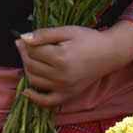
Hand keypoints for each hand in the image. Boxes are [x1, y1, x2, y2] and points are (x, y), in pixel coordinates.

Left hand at [16, 23, 132, 104]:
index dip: (25, 44)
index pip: (32, 52)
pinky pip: (47, 101)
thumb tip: (22, 38)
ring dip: (27, 70)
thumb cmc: (88, 39)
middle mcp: (61, 75)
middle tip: (24, 46)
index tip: (23, 39)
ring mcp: (64, 87)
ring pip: (34, 81)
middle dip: (24, 55)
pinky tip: (27, 91)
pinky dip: (35, 98)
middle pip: (31, 66)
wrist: (109, 54)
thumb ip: (44, 35)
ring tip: (30, 60)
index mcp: (60, 57)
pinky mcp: (68, 95)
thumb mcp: (67, 31)